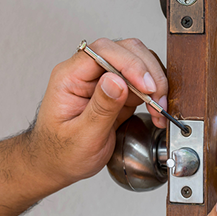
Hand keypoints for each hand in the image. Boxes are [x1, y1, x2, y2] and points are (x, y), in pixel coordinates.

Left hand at [25, 38, 168, 187]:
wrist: (58, 165)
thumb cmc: (61, 152)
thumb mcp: (81, 136)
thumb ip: (100, 108)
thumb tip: (116, 80)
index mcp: (70, 77)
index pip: (102, 51)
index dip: (129, 63)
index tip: (145, 86)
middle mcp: (87, 73)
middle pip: (125, 50)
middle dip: (147, 72)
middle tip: (156, 99)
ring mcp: (104, 80)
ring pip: (138, 62)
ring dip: (154, 83)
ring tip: (158, 108)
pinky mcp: (118, 91)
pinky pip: (141, 82)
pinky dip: (154, 94)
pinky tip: (156, 111)